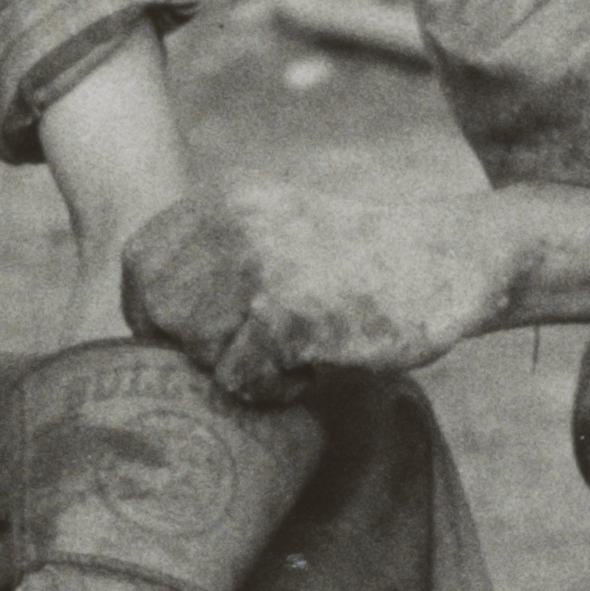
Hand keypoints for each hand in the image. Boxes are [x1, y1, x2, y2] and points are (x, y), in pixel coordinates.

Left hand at [122, 186, 519, 401]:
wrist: (450, 261)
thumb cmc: (364, 260)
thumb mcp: (279, 226)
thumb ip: (218, 254)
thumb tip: (145, 321)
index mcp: (226, 200)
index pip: (139, 263)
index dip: (152, 312)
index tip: (193, 337)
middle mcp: (234, 227)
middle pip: (158, 315)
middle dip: (193, 347)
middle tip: (252, 350)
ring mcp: (259, 271)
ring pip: (197, 351)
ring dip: (239, 369)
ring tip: (294, 352)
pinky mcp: (288, 317)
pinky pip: (241, 381)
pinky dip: (275, 390)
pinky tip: (317, 366)